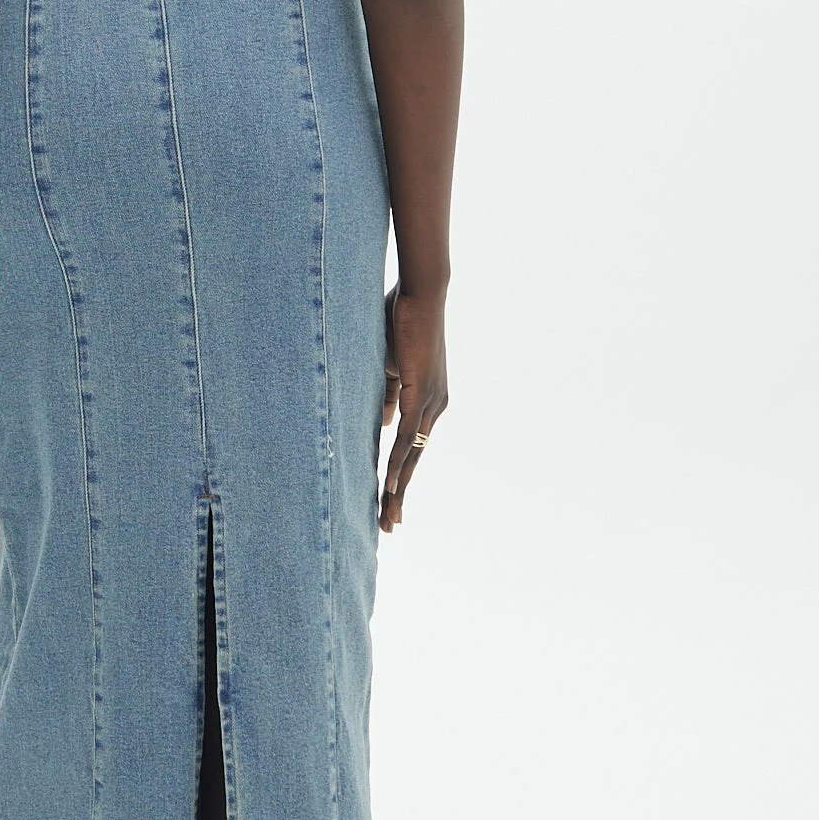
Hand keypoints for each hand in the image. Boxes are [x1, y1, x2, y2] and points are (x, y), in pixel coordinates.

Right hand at [379, 282, 446, 530]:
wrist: (420, 293)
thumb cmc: (402, 321)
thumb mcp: (390, 367)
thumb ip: (388, 395)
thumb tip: (384, 420)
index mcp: (427, 400)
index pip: (412, 448)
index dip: (400, 475)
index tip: (388, 501)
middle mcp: (435, 407)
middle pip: (415, 461)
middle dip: (400, 495)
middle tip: (389, 525)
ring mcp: (431, 402)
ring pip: (412, 455)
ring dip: (398, 488)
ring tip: (387, 517)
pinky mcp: (423, 393)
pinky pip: (408, 436)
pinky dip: (399, 462)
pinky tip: (391, 484)